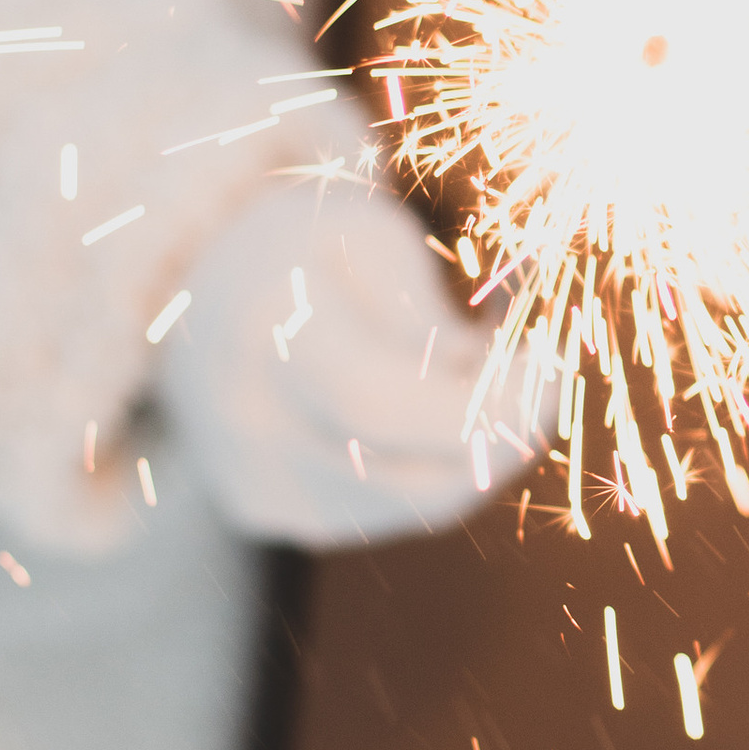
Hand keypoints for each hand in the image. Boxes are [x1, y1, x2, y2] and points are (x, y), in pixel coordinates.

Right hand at [171, 176, 522, 549]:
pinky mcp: (268, 510)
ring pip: (418, 503)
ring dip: (483, 446)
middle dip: (508, 430)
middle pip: (415, 476)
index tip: (555, 360)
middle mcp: (244, 426)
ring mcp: (252, 482)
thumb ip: (434, 319)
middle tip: (548, 370)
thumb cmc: (306, 245)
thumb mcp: (372, 238)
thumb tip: (519, 392)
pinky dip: (438, 460)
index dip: (487, 401)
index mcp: (259, 333)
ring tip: (487, 369)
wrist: (193, 289)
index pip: (383, 406)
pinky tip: (436, 401)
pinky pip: (390, 506)